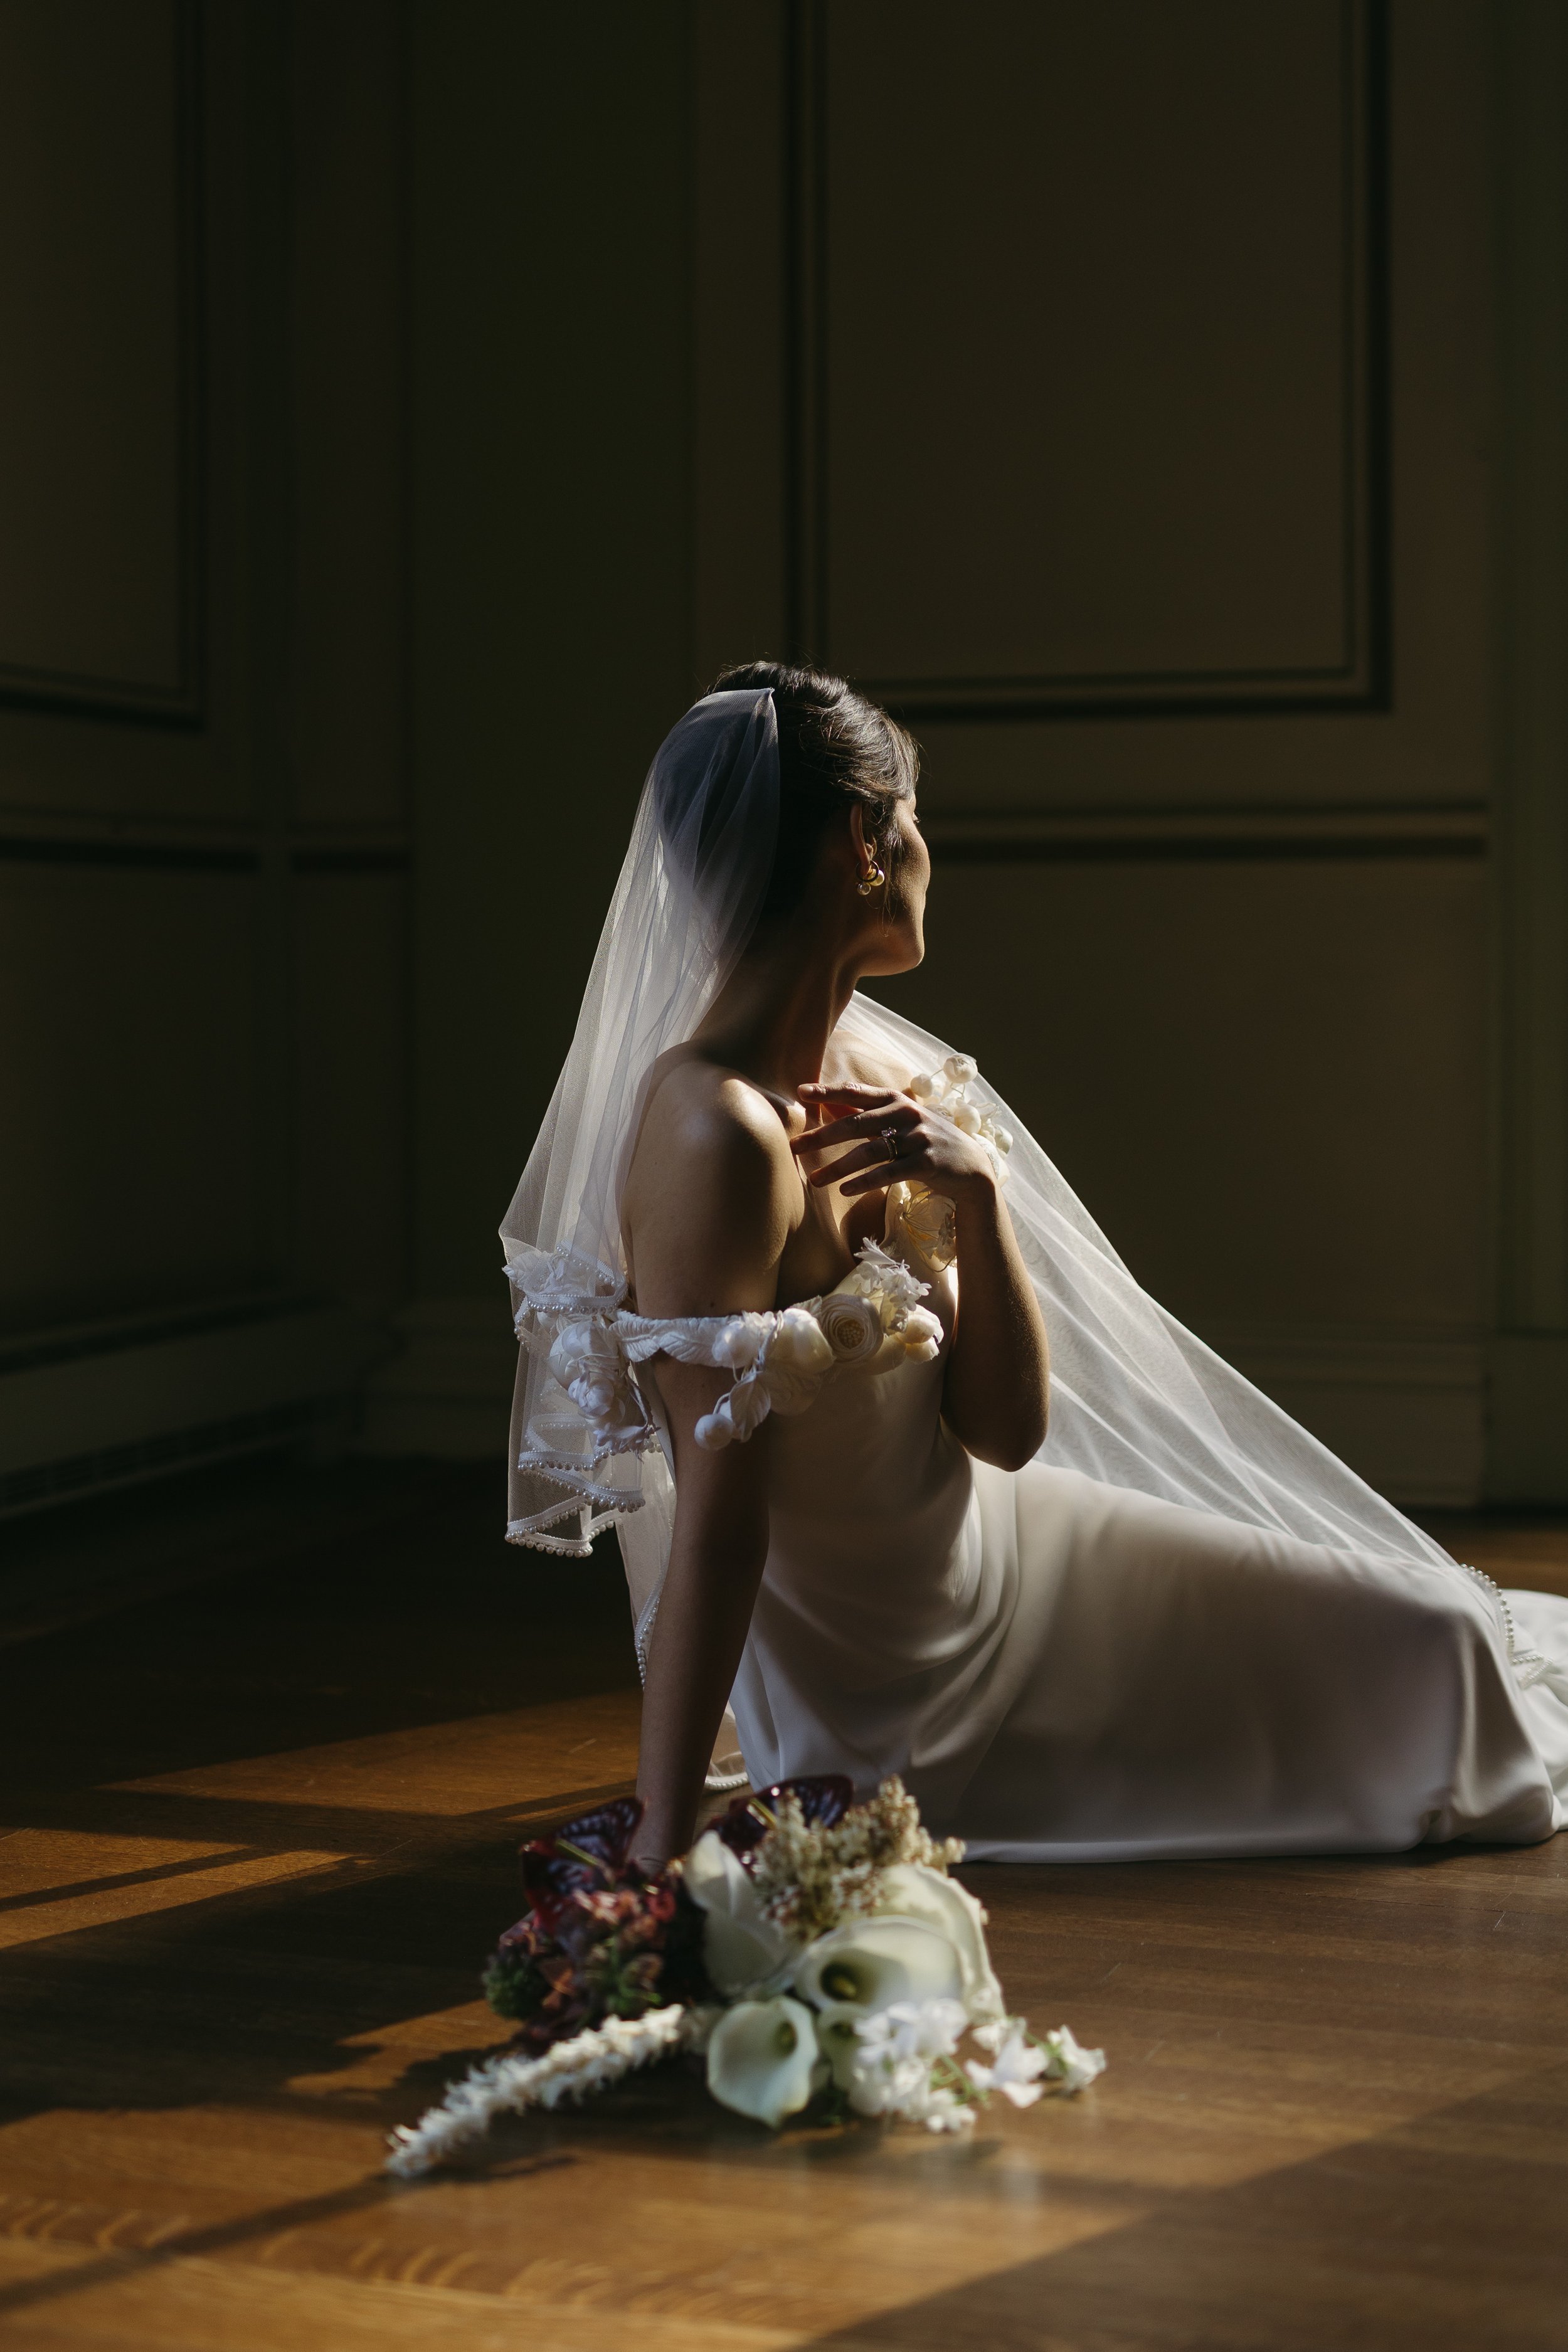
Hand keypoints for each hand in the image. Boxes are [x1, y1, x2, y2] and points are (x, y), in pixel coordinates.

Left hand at [793, 1081, 998, 1200]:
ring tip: (815, 1179)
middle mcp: (906, 1114)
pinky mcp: (926, 1162)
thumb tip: (829, 1103)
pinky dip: (864, 1182)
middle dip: (822, 1135)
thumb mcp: (901, 1120)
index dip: (828, 1091)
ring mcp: (918, 1137)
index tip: (800, 1092)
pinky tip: (845, 1190)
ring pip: (869, 1151)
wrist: (970, 1167)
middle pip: (856, 1123)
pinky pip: (888, 1172)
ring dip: (838, 1167)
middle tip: (795, 1145)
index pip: (856, 1092)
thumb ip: (868, 1113)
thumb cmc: (926, 1141)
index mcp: (896, 1100)